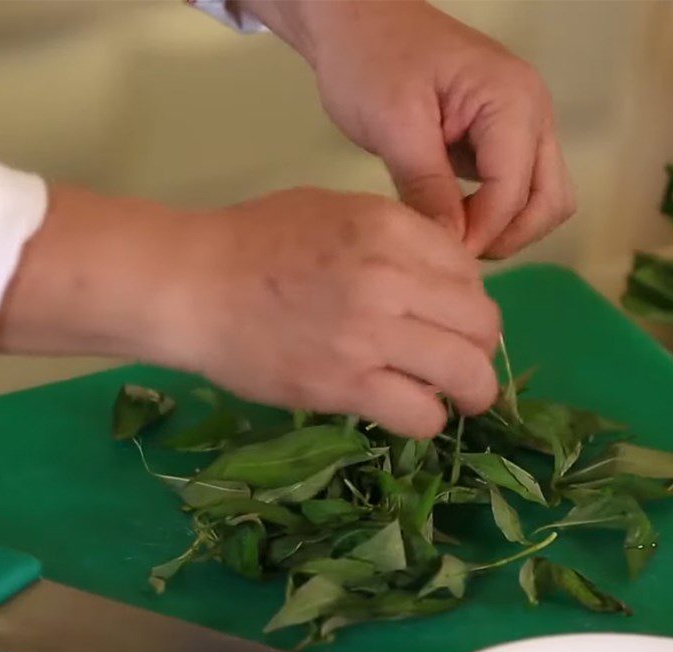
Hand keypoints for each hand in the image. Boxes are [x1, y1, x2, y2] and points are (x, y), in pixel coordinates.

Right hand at [0, 186, 499, 437]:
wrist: (191, 284)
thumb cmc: (256, 243)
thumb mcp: (335, 211)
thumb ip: (397, 238)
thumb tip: (445, 277)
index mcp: (390, 229)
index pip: (471, 276)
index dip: (467, 303)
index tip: (449, 322)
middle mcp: (391, 279)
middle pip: (481, 326)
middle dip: (481, 349)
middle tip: (461, 363)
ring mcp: (370, 335)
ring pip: (467, 373)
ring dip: (472, 392)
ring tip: (457, 398)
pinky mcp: (345, 385)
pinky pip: (421, 414)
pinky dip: (427, 419)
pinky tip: (409, 412)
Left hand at [247, 0, 575, 257]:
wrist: (357, 21)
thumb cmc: (370, 58)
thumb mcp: (394, 124)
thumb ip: (427, 187)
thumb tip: (451, 245)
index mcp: (513, 102)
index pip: (514, 192)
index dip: (479, 234)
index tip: (438, 256)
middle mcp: (533, 114)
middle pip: (550, 202)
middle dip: (506, 237)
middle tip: (452, 252)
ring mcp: (523, 127)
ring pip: (542, 201)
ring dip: (506, 230)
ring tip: (453, 238)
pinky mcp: (504, 140)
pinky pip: (519, 191)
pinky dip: (496, 215)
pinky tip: (455, 221)